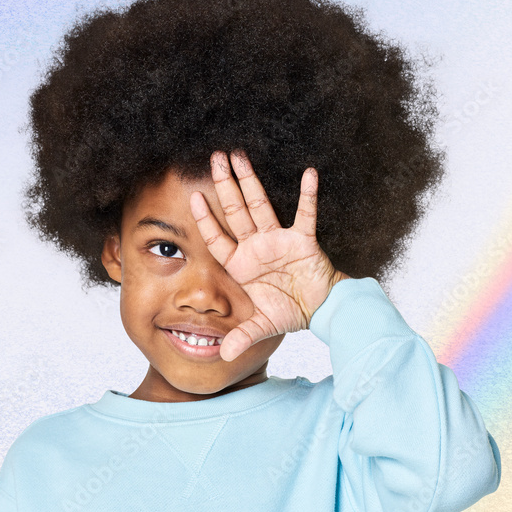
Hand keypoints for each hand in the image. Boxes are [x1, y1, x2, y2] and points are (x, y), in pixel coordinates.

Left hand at [189, 149, 349, 360]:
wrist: (319, 311)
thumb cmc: (289, 312)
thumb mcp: (262, 326)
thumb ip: (243, 337)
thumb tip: (223, 356)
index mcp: (242, 265)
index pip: (218, 238)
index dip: (205, 220)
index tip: (192, 198)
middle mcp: (256, 247)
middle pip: (235, 212)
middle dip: (224, 186)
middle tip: (214, 157)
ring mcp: (279, 240)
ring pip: (261, 205)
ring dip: (251, 181)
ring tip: (239, 155)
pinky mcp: (303, 241)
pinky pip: (305, 214)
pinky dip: (308, 195)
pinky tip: (308, 174)